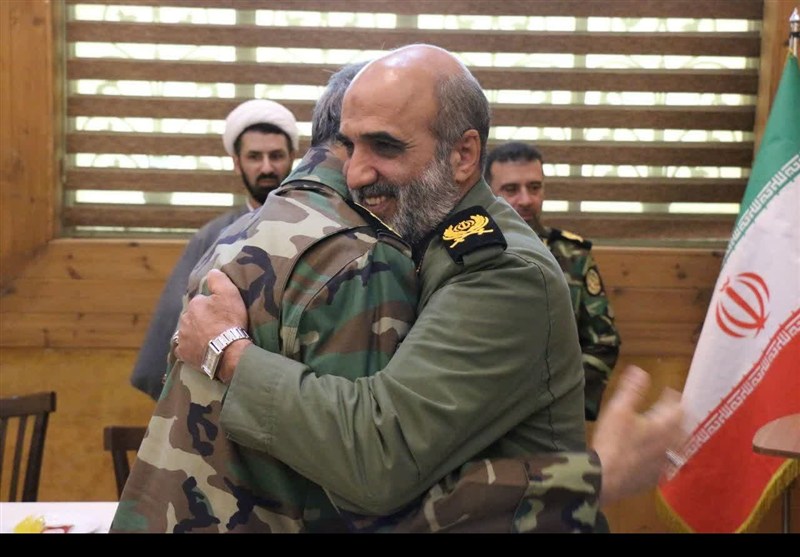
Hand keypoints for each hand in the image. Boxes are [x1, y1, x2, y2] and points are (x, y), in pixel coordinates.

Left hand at [174, 269, 249, 381]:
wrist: (228, 351)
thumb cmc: (230, 321)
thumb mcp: (230, 294)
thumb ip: (219, 280)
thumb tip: (211, 271)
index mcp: (195, 303)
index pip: (202, 301)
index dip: (212, 306)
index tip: (221, 313)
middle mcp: (185, 318)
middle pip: (193, 316)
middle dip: (201, 319)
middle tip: (216, 326)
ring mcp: (182, 337)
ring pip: (188, 331)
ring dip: (196, 332)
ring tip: (209, 339)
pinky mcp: (183, 353)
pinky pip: (184, 348)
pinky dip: (190, 348)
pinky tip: (199, 350)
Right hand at [591, 365, 685, 505]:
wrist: (605, 477)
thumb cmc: (612, 440)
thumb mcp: (618, 409)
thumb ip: (632, 389)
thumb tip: (640, 370)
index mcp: (662, 426)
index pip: (677, 407)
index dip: (673, 397)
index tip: (669, 390)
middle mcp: (669, 444)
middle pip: (682, 428)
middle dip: (678, 417)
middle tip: (672, 410)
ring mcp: (663, 463)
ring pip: (676, 447)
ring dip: (674, 436)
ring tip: (668, 431)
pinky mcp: (654, 477)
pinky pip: (665, 463)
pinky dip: (663, 454)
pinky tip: (655, 455)